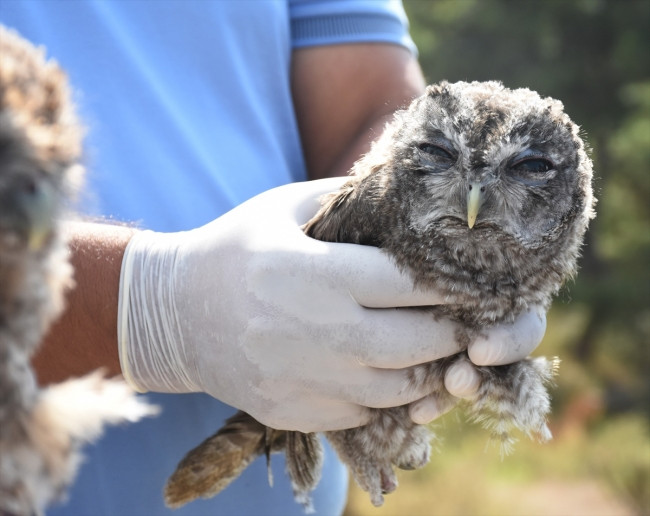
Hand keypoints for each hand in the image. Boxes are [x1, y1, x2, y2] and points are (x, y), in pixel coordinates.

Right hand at [118, 178, 543, 431]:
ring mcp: (305, 379)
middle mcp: (316, 332)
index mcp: (316, 273)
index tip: (476, 280)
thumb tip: (408, 195)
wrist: (175, 313)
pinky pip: (365, 413)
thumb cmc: (236, 249)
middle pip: (418, 342)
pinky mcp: (295, 411)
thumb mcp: (286, 206)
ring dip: (427, 369)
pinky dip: (387, 396)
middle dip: (452, 330)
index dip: (453, 283)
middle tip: (466, 317)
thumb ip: (349, 198)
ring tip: (434, 347)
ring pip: (399, 388)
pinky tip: (388, 372)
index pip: (412, 284)